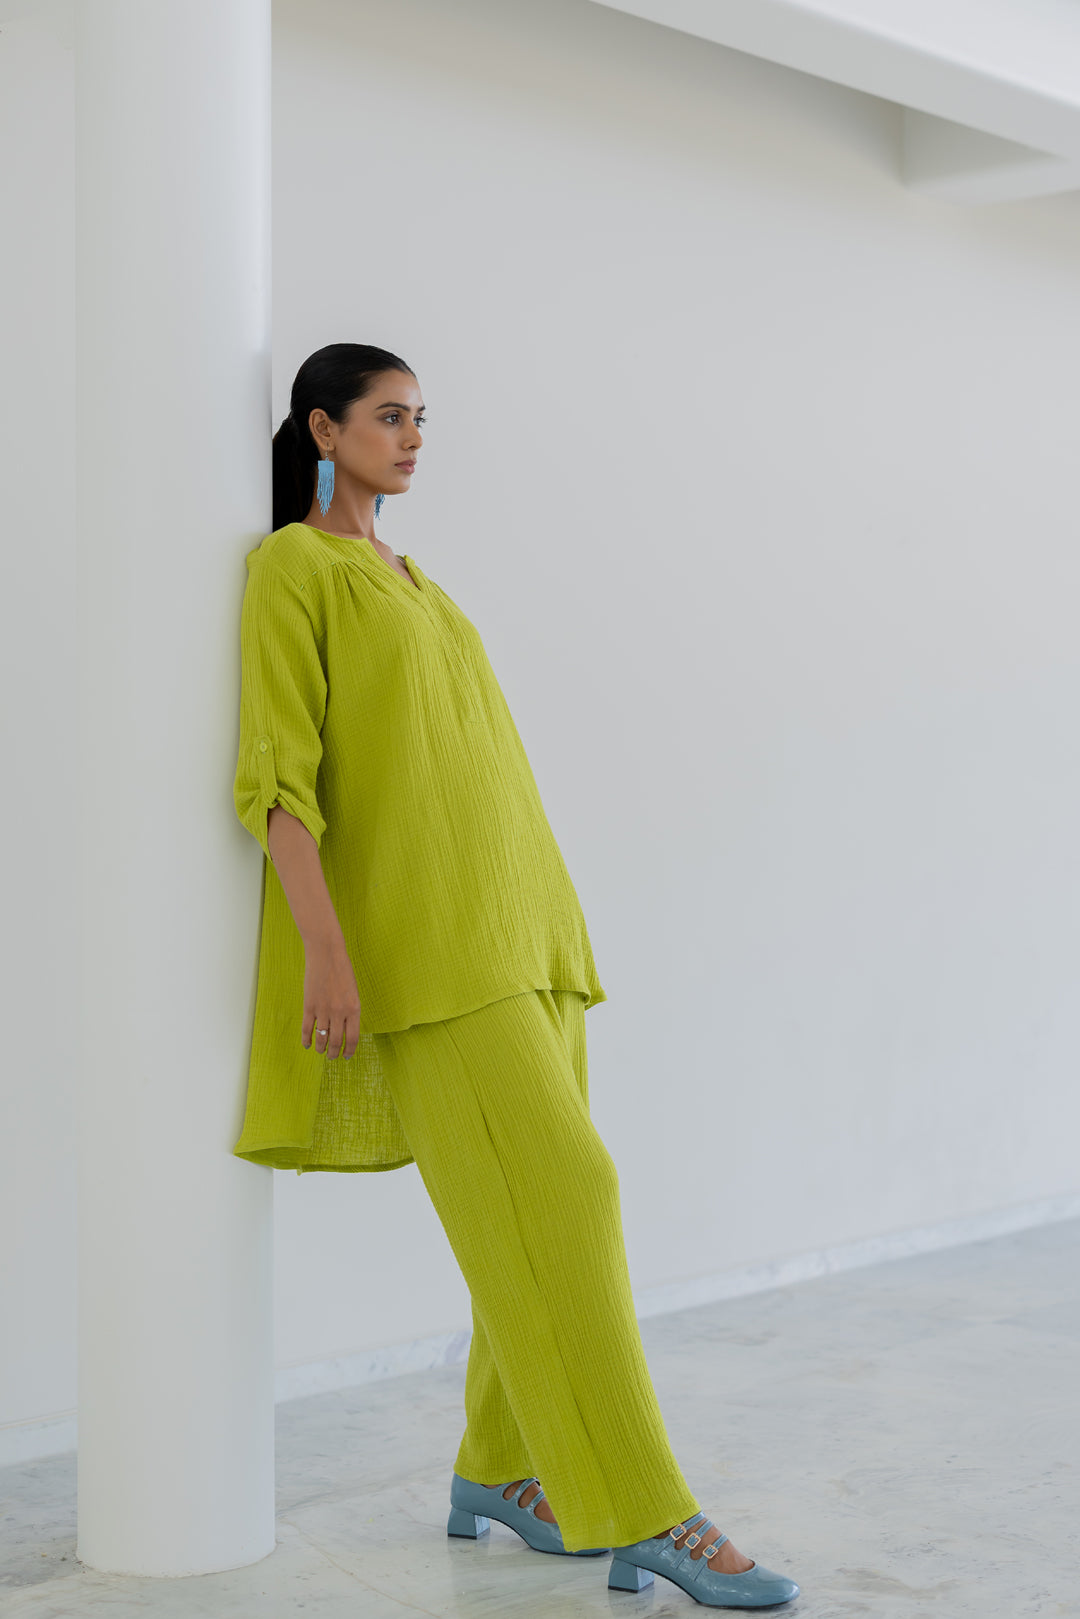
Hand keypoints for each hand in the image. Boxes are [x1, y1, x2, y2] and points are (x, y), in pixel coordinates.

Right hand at [301, 938, 361, 1059]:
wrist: (326, 954)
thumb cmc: (342, 971)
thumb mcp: (353, 992)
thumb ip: (350, 1011)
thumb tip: (345, 1030)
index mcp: (354, 1009)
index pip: (353, 1038)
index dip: (350, 1050)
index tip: (346, 1056)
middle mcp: (340, 1012)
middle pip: (337, 1041)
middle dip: (334, 1053)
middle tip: (332, 1057)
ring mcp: (323, 1010)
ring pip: (322, 1038)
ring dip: (321, 1049)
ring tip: (321, 1052)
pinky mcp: (309, 1006)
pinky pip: (307, 1029)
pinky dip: (307, 1040)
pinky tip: (307, 1045)